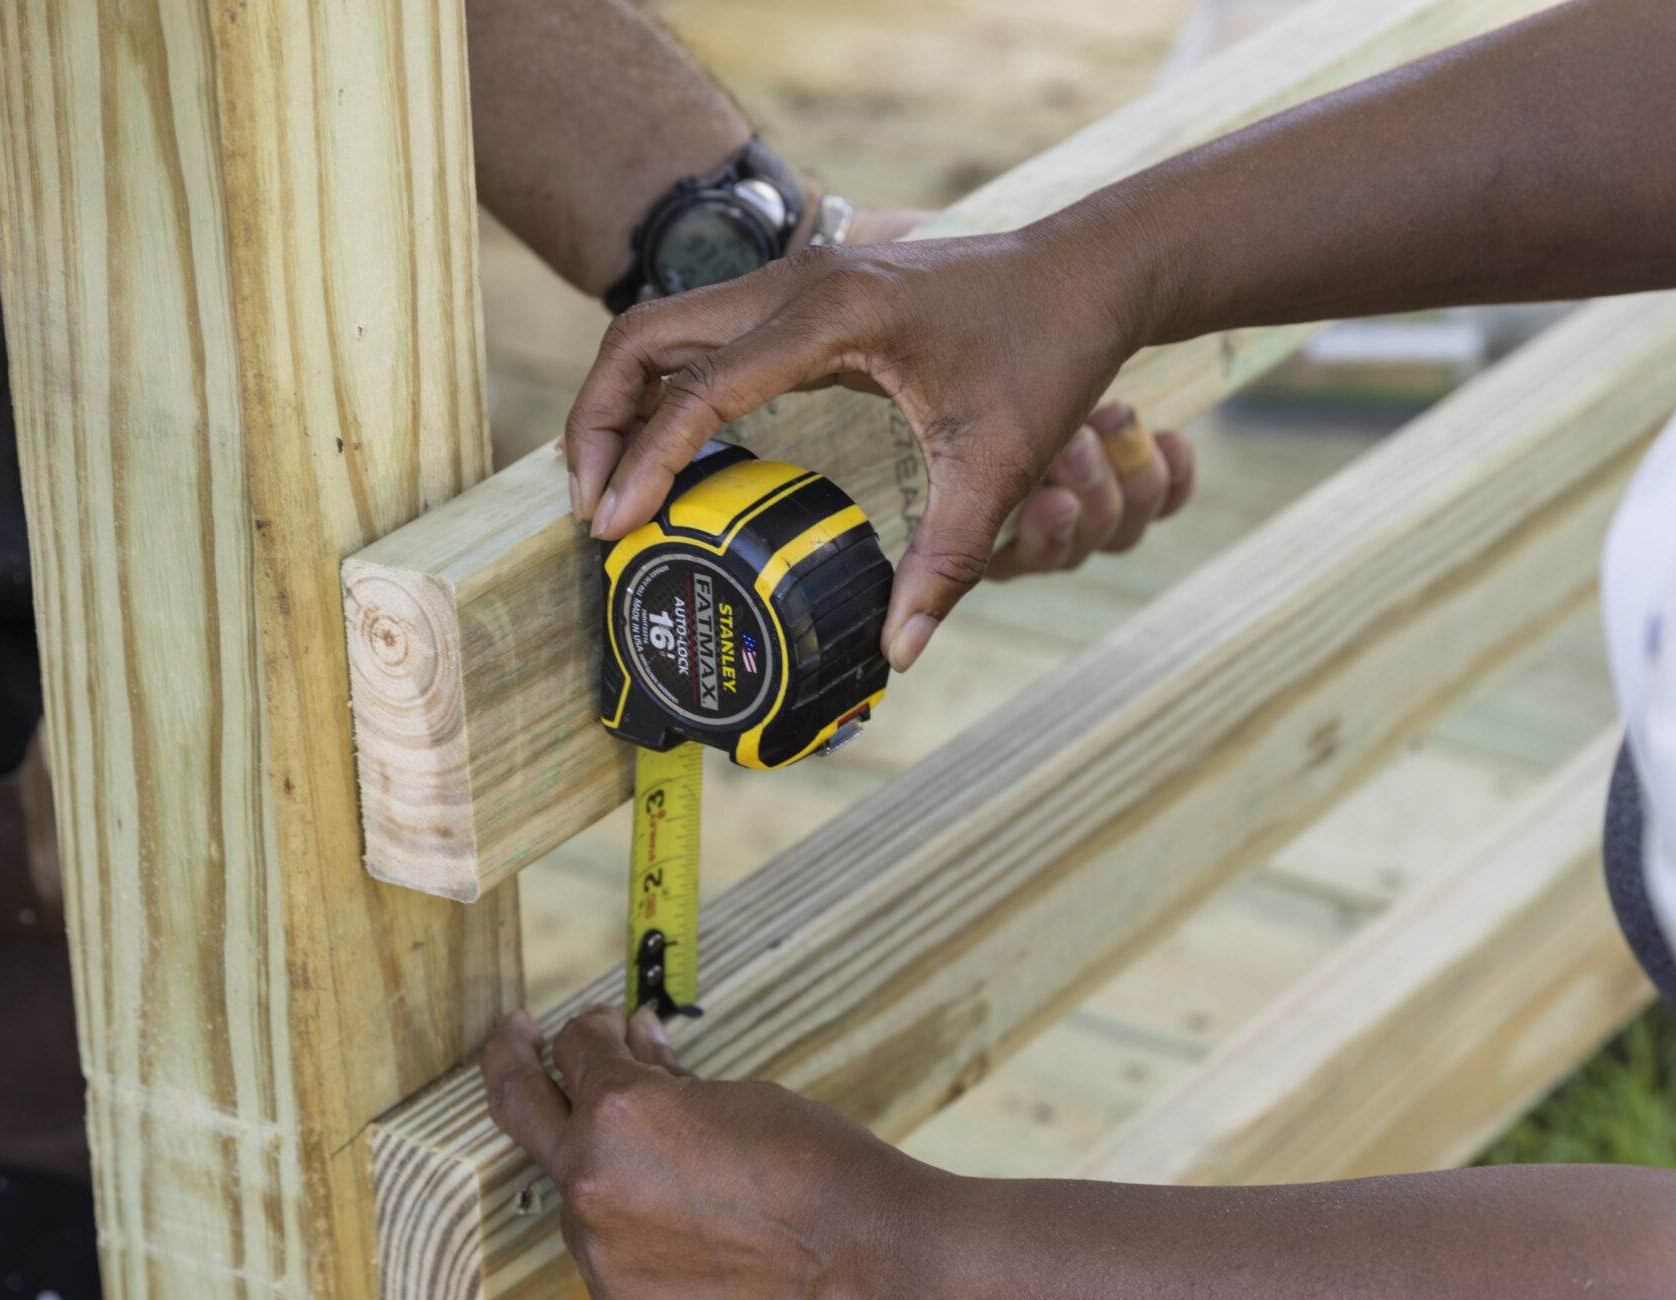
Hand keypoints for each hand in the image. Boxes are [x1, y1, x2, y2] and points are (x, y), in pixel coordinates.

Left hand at [479, 1006, 948, 1299]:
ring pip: (582, 1202)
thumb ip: (671, 1080)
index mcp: (620, 1116)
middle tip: (514, 1036)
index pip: (578, 1049)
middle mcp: (589, 1189)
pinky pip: (615, 1269)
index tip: (607, 1027)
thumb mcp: (746, 1100)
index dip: (595, 1028)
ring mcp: (600, 1265)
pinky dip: (644, 1248)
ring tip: (684, 1180)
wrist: (882, 1273)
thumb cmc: (826, 1171)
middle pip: (525, 1113)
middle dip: (514, 1062)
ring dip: (611, 1177)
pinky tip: (706, 1249)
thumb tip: (635, 1048)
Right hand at [562, 225, 1156, 669]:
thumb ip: (946, 561)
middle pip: (644, 337)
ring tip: (611, 488)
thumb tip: (899, 652)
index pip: (700, 388)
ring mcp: (795, 282)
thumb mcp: (1000, 465)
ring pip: (663, 328)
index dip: (648, 461)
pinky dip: (665, 387)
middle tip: (590, 509)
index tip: (613, 527)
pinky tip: (668, 452)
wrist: (1085, 272)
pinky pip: (703, 334)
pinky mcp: (804, 296)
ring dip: (623, 401)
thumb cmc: (1049, 353)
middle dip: (599, 422)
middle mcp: (797, 284)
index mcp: (833, 315)